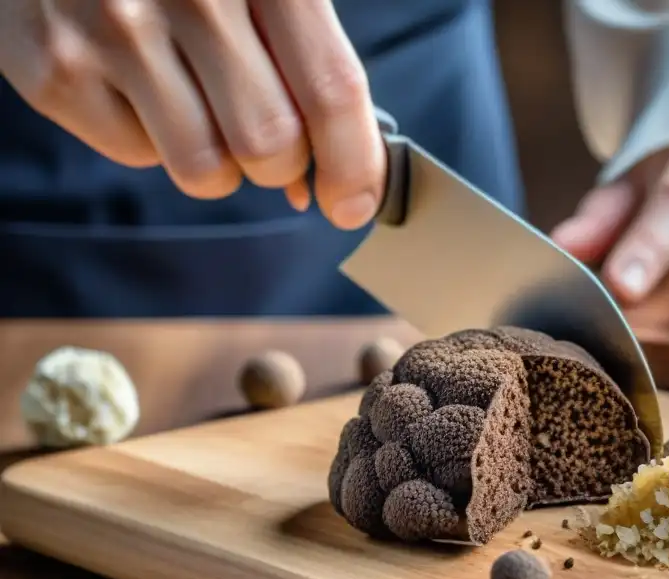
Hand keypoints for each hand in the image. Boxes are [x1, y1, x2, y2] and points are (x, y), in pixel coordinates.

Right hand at [0, 0, 383, 229]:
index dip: (354, 164)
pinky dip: (149, 138)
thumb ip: (310, 66)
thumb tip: (340, 182)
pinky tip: (134, 81)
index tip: (353, 205)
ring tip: (195, 102)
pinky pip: (138, 155)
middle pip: (270, 143)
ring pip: (206, 168)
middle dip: (279, 163)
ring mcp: (114, 26)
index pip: (331, 88)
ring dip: (217, 161)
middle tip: (260, 130)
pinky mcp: (56, 66)